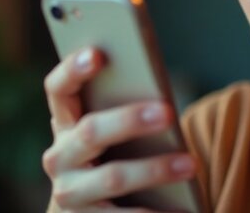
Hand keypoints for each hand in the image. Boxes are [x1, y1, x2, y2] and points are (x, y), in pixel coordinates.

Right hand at [42, 48, 195, 211]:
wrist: (87, 211)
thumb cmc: (111, 154)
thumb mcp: (108, 131)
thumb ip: (121, 108)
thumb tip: (160, 97)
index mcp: (64, 122)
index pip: (58, 89)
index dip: (73, 69)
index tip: (99, 53)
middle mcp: (59, 156)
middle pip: (91, 131)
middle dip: (130, 120)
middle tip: (167, 113)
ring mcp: (70, 192)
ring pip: (113, 176)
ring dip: (155, 169)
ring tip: (191, 164)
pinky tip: (184, 209)